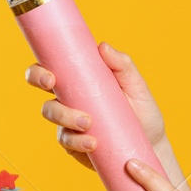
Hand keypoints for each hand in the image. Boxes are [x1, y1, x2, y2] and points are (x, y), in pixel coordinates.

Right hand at [24, 41, 168, 170]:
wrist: (151, 144)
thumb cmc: (142, 111)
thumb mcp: (136, 86)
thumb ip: (122, 65)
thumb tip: (103, 46)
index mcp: (80, 80)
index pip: (51, 68)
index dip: (40, 70)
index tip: (50, 75)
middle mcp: (69, 98)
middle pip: (41, 84)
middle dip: (39, 83)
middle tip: (52, 84)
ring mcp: (68, 121)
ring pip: (51, 113)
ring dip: (64, 116)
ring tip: (88, 123)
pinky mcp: (74, 143)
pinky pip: (66, 140)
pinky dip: (77, 141)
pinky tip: (93, 142)